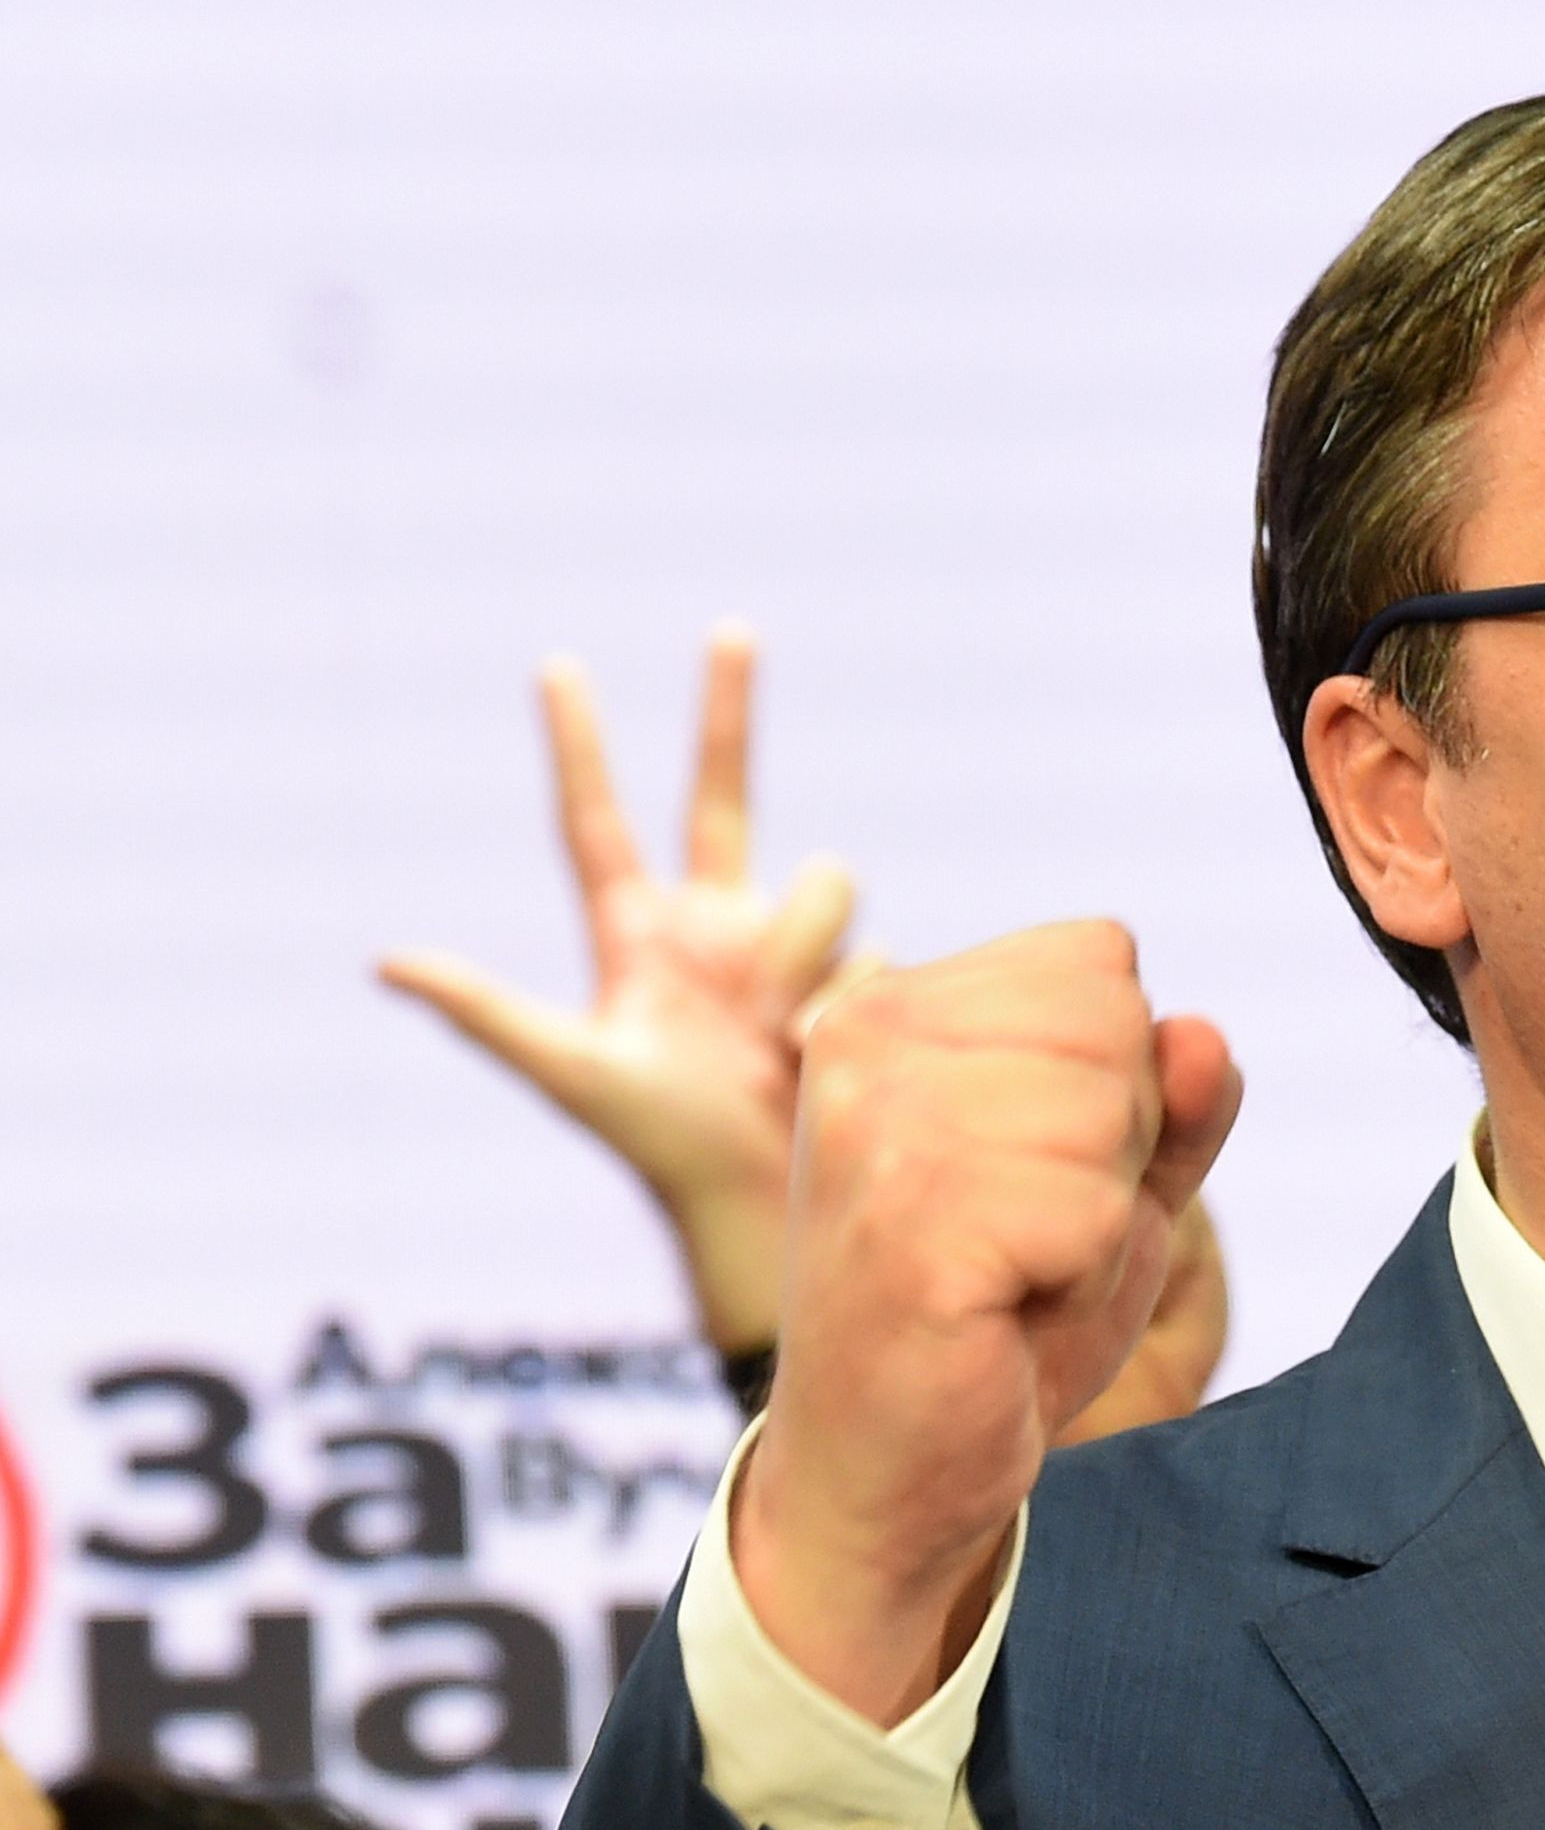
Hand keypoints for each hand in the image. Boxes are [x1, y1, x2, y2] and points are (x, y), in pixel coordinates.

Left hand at [379, 627, 859, 1353]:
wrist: (764, 1200)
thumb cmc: (657, 1144)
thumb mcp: (569, 1071)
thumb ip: (486, 1009)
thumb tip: (386, 961)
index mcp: (636, 931)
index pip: (598, 820)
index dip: (578, 746)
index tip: (556, 667)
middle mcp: (714, 920)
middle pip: (722, 790)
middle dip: (727, 710)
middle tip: (728, 629)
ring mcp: (788, 945)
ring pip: (825, 883)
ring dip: (804, 955)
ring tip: (782, 1035)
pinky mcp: (857, 975)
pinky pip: (874, 950)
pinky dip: (848, 1001)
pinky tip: (826, 1052)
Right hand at [737, 923, 1241, 1723]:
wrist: (888, 1469)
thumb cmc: (999, 1315)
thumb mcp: (1112, 1187)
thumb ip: (1173, 1103)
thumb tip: (1200, 1036)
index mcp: (894, 1005)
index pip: (1101, 958)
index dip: (1119, 1078)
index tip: (1033, 1169)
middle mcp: (865, 1041)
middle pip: (1116, 1024)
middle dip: (1117, 1147)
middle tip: (1027, 1235)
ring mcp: (876, 1130)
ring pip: (1112, 1114)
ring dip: (1100, 1220)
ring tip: (1014, 1274)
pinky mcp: (909, 1225)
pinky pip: (1095, 1211)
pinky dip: (1086, 1280)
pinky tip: (1005, 1314)